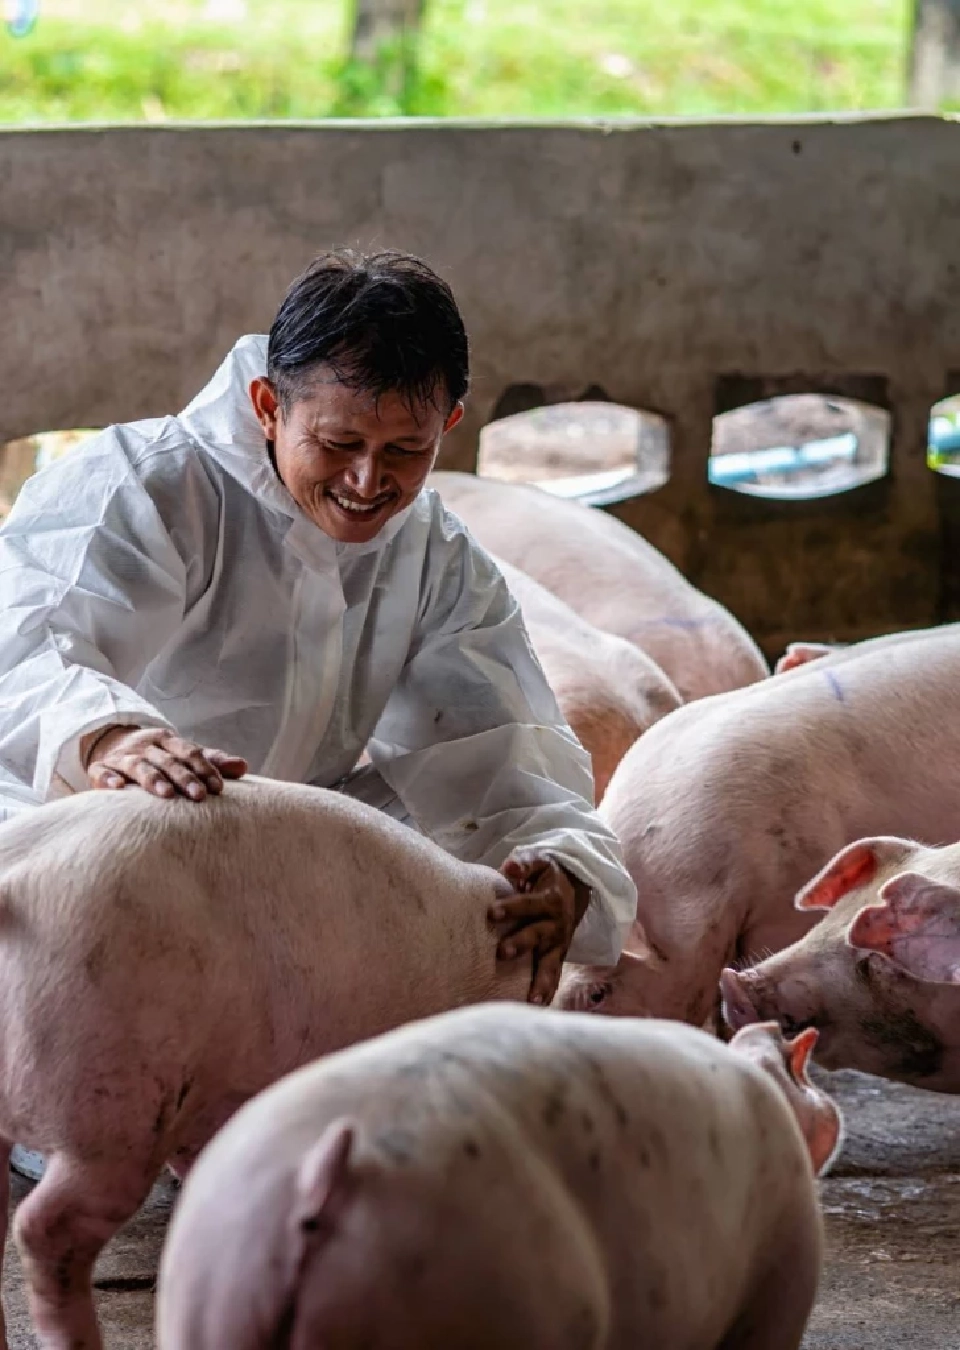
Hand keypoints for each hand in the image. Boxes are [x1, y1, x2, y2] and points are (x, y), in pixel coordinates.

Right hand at [83, 725, 247, 801]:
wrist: (112, 743)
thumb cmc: (158, 755)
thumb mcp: (183, 754)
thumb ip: (211, 761)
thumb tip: (244, 766)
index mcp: (169, 740)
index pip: (190, 752)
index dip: (204, 769)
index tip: (218, 789)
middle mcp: (146, 745)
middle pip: (168, 760)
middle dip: (184, 778)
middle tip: (199, 797)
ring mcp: (123, 756)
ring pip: (138, 765)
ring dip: (152, 779)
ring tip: (166, 794)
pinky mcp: (101, 767)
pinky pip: (102, 772)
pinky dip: (108, 778)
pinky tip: (117, 788)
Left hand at [489, 849, 590, 1005]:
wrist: (573, 889)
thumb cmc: (546, 876)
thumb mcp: (539, 863)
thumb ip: (524, 865)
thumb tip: (510, 868)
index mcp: (550, 899)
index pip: (528, 904)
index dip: (511, 907)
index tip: (491, 913)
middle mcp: (556, 924)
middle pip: (538, 934)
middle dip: (521, 943)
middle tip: (502, 952)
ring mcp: (559, 943)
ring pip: (549, 963)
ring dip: (540, 981)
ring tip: (530, 1001)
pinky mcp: (558, 956)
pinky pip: (554, 976)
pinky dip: (547, 992)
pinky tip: (538, 1009)